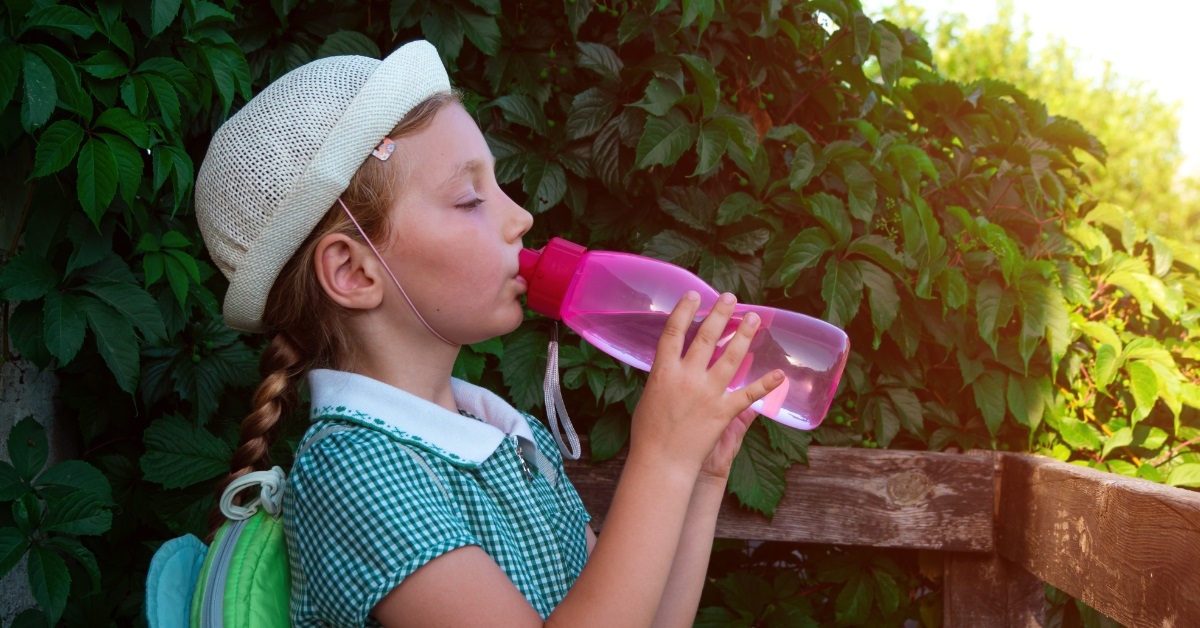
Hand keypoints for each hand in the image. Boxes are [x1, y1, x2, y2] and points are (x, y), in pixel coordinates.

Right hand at [628, 291, 783, 478]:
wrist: (661, 462)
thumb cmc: (648, 433)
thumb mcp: (650, 397)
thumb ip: (663, 378)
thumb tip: (671, 366)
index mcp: (663, 372)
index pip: (674, 333)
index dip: (684, 310)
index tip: (694, 295)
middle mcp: (686, 378)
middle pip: (706, 338)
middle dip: (720, 314)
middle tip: (730, 297)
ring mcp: (707, 394)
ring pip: (731, 358)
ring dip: (744, 336)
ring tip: (753, 318)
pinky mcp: (723, 412)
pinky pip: (748, 394)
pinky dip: (765, 385)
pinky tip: (778, 374)